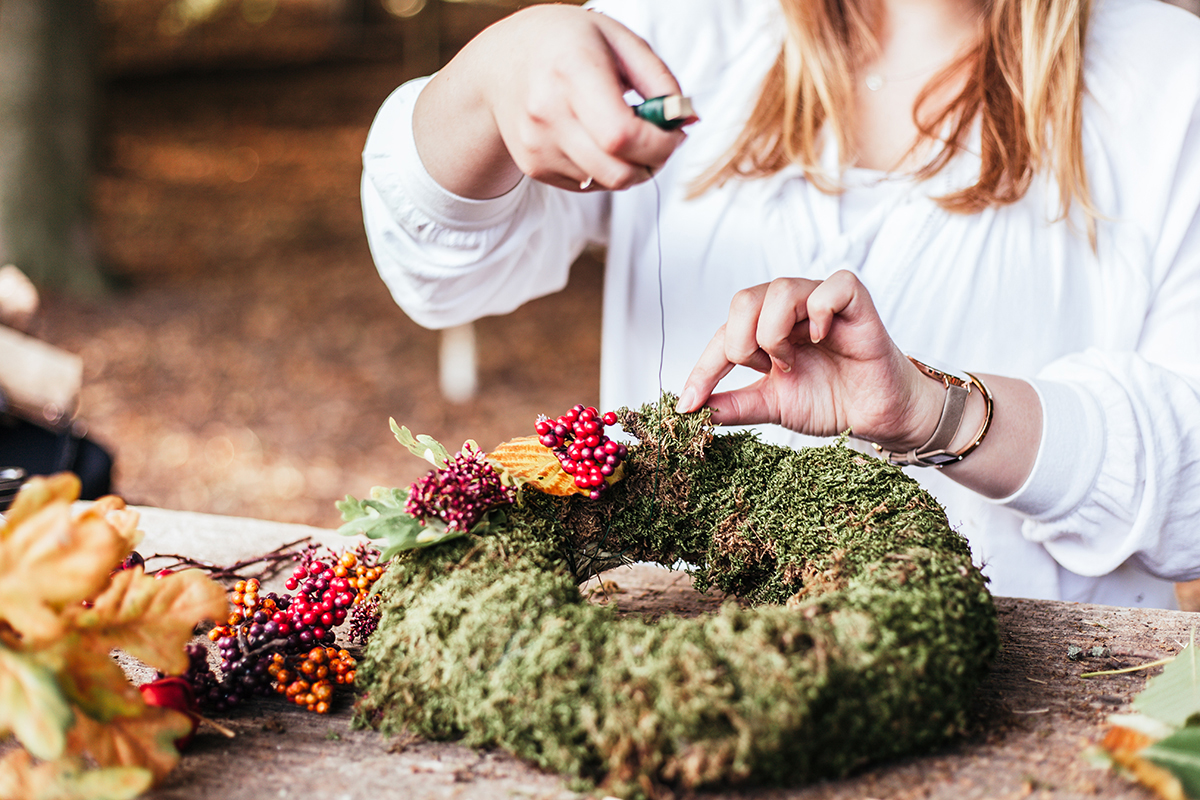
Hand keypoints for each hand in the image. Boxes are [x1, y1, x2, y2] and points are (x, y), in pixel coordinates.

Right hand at [413, 5, 687, 198]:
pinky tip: (597, 139)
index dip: (659, 145)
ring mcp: (537, 145)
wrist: (502, 62)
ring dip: (629, 166)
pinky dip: (605, 170)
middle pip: (617, 171)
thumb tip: (687, 119)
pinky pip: (587, 185)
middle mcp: (548, 113)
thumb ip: (658, 79)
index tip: (674, 133)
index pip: (622, 135)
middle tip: (661, 141)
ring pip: (606, 182)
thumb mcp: (618, 39)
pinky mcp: (533, 167)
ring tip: (625, 132)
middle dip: (653, 164)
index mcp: (571, 70)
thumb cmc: (567, 44)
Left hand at [676, 271, 943, 449]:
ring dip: (776, 332)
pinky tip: (822, 339)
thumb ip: (734, 405)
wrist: (876, 415)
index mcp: (765, 327)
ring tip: (792, 361)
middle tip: (764, 370)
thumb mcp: (772, 406)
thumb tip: (692, 412)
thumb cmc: (830, 400)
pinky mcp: (856, 301)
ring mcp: (821, 301)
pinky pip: (831, 288)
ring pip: (780, 289)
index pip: (722, 334)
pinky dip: (820, 313)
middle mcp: (789, 308)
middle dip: (742, 343)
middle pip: (744, 299)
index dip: (704, 369)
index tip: (689, 404)